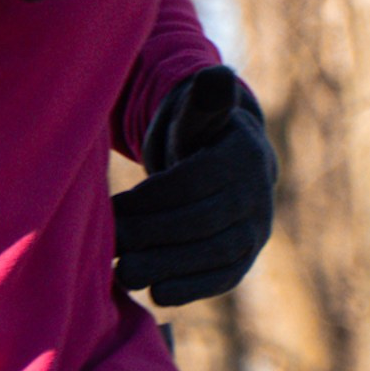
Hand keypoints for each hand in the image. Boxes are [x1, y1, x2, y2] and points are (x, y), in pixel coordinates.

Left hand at [112, 65, 276, 306]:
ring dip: (167, 266)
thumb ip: (202, 99)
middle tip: (111, 245)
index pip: (195, 180)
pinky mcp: (247, 258)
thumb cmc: (196, 132)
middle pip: (202, 221)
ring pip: (214, 254)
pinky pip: (223, 277)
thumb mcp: (195, 111)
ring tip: (123, 273)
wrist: (223, 160)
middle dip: (152, 235)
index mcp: (243, 154)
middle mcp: (258, 195)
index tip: (113, 206)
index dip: (152, 196)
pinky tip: (156, 295)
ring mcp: (257, 230)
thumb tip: (218, 75)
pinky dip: (192, 289)